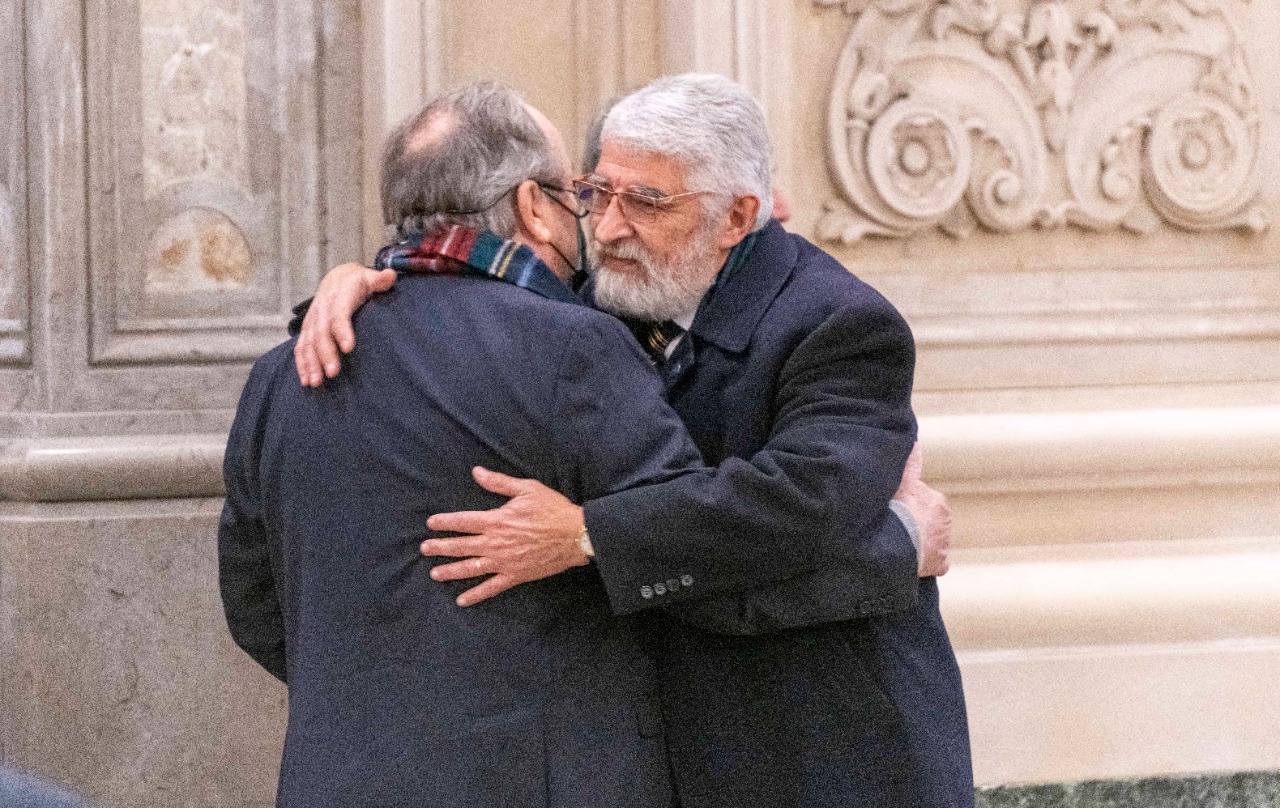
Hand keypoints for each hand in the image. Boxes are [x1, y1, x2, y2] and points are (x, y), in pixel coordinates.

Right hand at [294, 263, 396, 385]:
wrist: (338, 278)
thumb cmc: (359, 282)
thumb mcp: (370, 278)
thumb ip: (380, 280)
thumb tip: (391, 275)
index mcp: (338, 296)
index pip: (339, 314)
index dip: (342, 330)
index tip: (348, 347)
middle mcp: (322, 308)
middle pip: (321, 332)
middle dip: (325, 353)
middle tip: (333, 373)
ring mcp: (313, 319)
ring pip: (308, 342)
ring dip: (311, 363)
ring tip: (316, 382)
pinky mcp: (307, 329)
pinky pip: (301, 347)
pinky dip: (302, 363)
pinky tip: (306, 380)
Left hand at [421, 467, 588, 605]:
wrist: (575, 535)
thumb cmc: (552, 509)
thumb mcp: (527, 489)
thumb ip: (499, 482)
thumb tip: (477, 472)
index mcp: (496, 520)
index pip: (463, 521)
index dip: (445, 522)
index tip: (431, 523)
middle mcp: (495, 543)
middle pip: (461, 546)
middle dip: (440, 547)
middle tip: (424, 548)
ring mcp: (503, 562)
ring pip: (470, 568)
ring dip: (451, 571)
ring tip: (435, 573)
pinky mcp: (514, 575)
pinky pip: (491, 587)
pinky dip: (475, 595)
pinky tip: (461, 600)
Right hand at [893, 443, 951, 577]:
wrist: (899, 538)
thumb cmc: (897, 508)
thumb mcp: (900, 480)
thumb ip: (909, 463)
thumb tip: (914, 442)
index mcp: (936, 500)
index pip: (924, 503)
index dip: (910, 507)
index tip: (900, 512)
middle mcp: (945, 520)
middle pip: (929, 522)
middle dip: (917, 525)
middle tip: (897, 529)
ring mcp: (944, 543)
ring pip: (931, 542)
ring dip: (920, 543)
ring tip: (901, 545)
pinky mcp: (941, 563)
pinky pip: (935, 563)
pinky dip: (925, 563)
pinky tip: (911, 561)